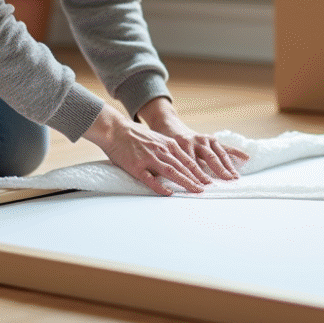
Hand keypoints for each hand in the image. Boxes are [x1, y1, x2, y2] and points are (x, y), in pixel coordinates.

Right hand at [83, 105, 215, 195]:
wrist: (115, 129)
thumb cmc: (135, 135)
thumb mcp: (157, 138)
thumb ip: (168, 149)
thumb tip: (180, 161)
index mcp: (168, 144)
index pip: (188, 160)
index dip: (199, 171)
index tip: (208, 180)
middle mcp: (162, 150)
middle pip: (183, 167)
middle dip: (197, 179)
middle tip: (207, 188)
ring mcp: (149, 158)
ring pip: (172, 172)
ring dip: (185, 182)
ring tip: (195, 191)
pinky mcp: (137, 166)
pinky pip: (150, 179)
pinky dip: (161, 187)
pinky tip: (168, 193)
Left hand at [136, 97, 248, 181]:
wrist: (167, 125)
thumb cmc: (164, 144)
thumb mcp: (163, 153)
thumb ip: (170, 165)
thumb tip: (171, 182)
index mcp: (182, 144)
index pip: (192, 163)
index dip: (199, 174)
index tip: (205, 185)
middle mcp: (195, 140)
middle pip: (209, 157)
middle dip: (219, 170)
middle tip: (227, 181)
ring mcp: (204, 139)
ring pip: (218, 153)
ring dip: (227, 165)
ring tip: (234, 176)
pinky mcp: (210, 139)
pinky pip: (224, 146)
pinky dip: (235, 152)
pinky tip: (246, 158)